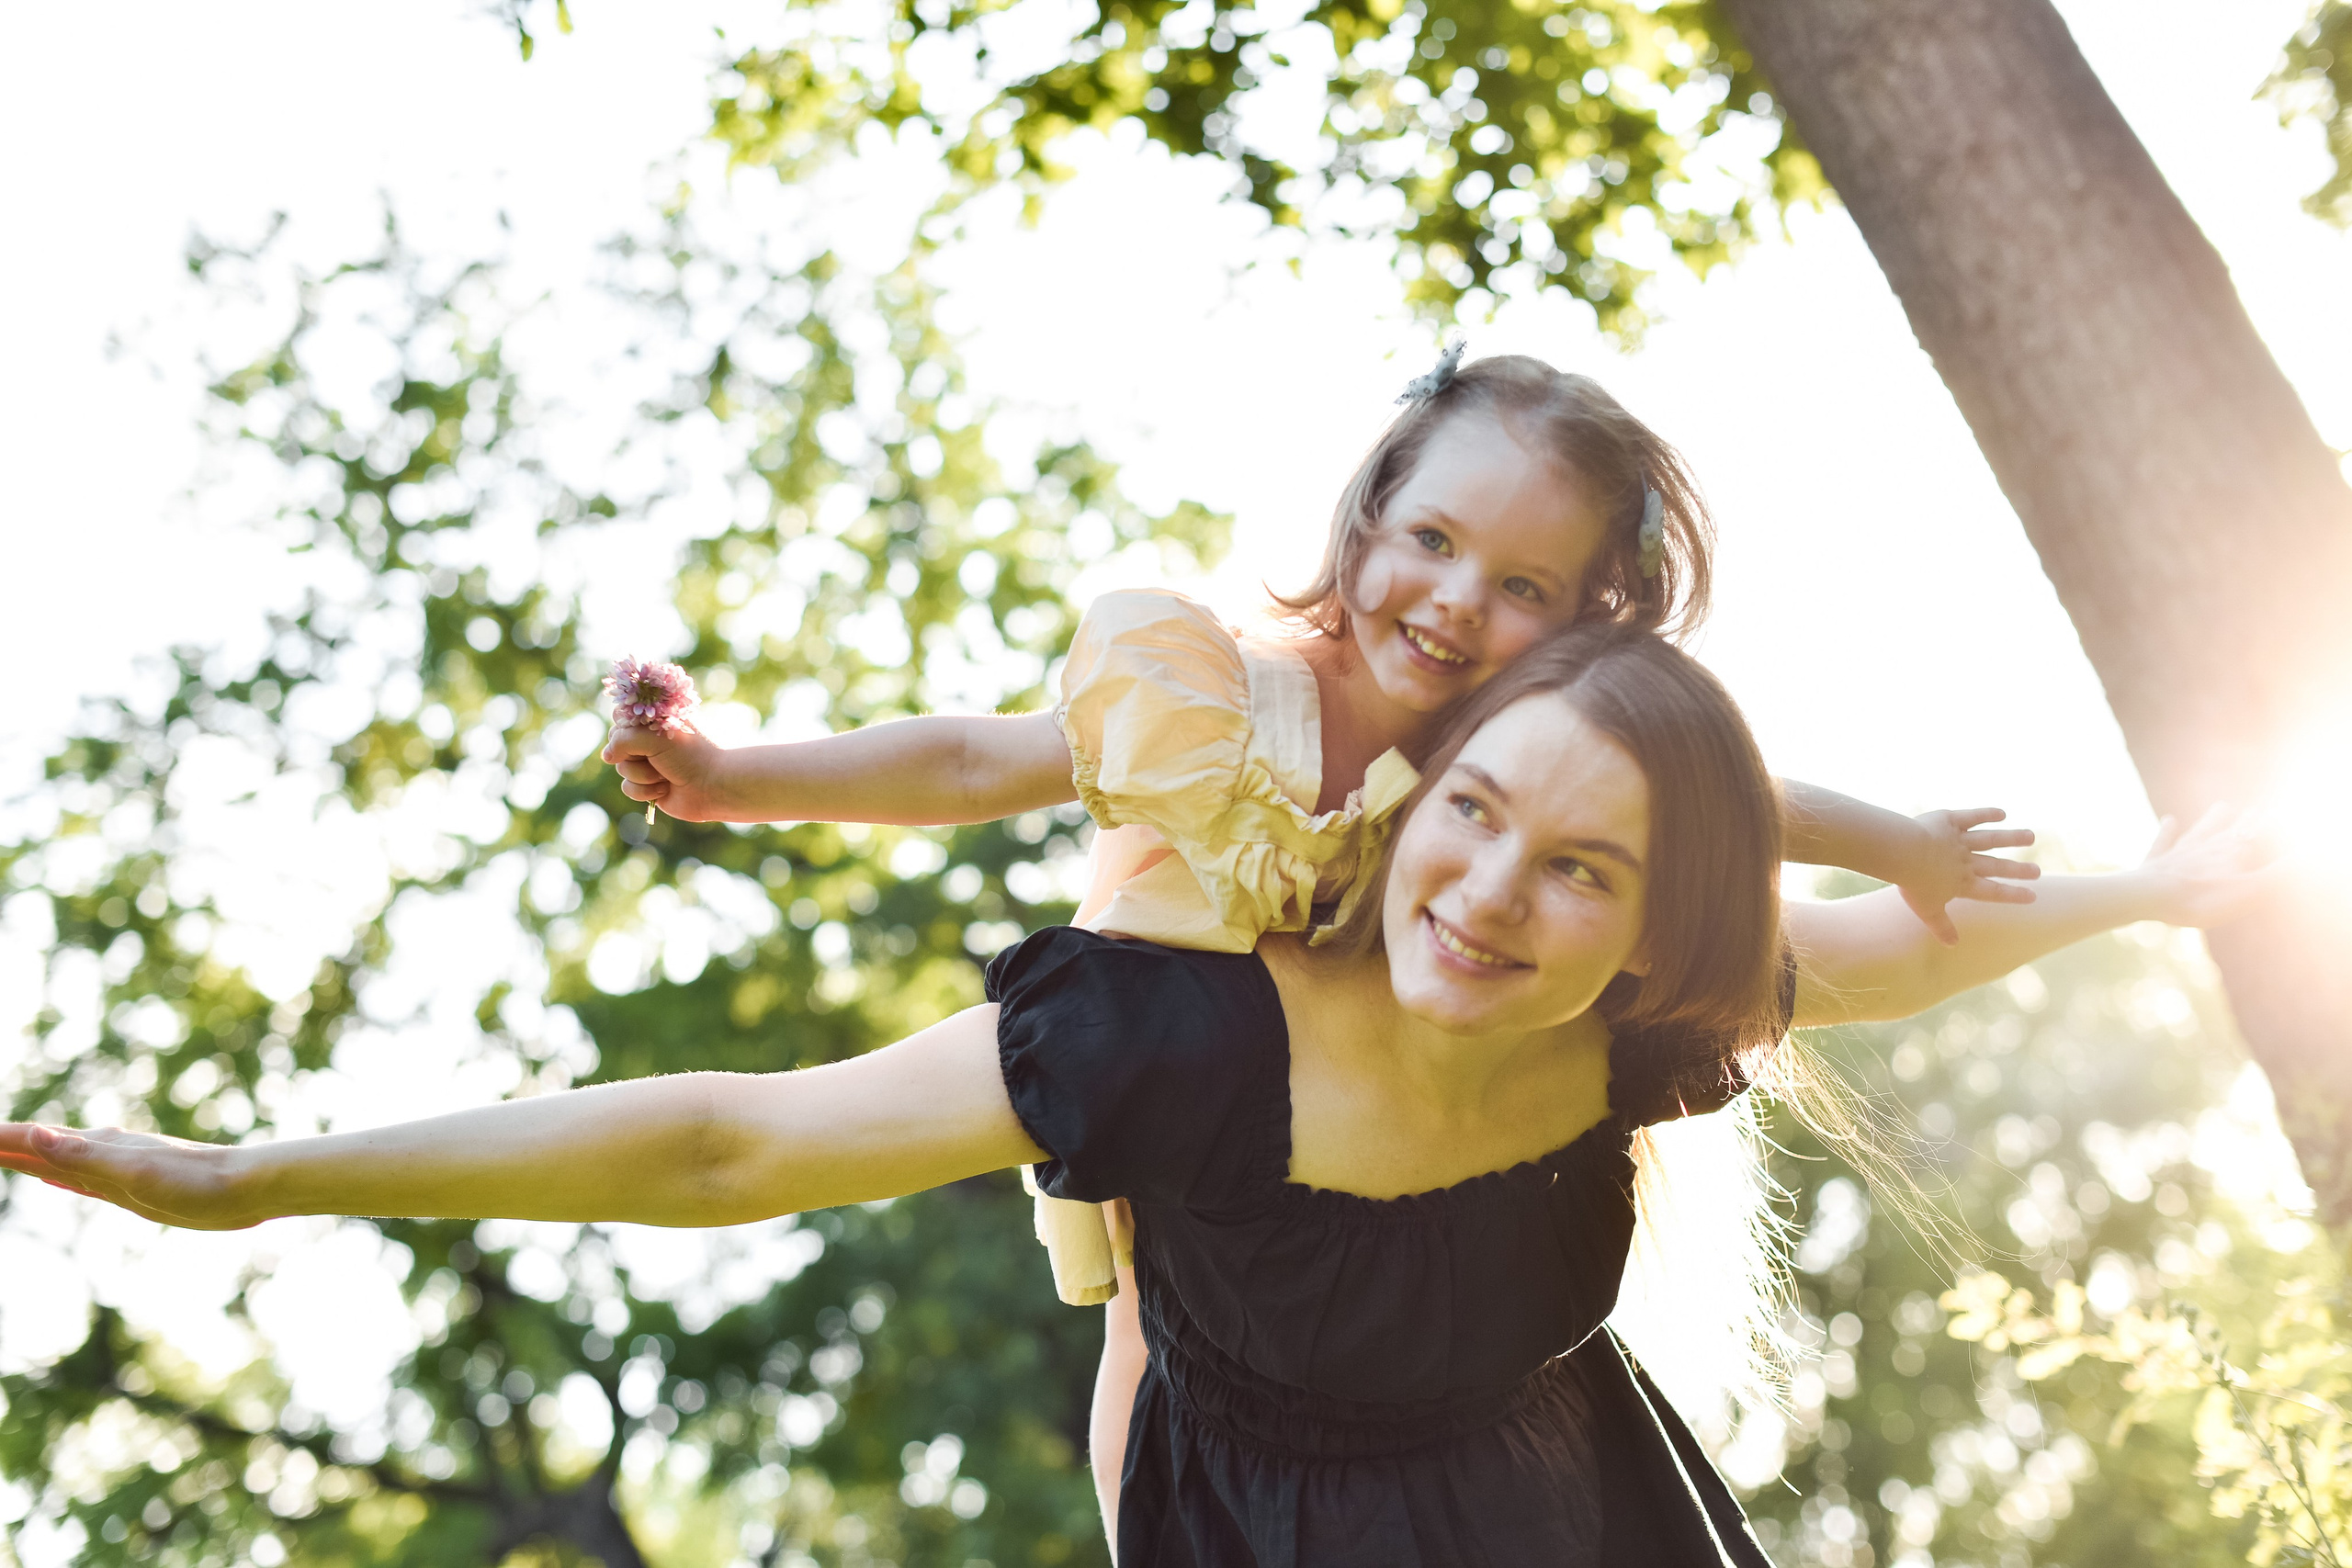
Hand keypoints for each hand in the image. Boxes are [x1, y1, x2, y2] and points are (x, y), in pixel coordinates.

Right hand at [0, 1124, 260, 1229]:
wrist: (246, 1188)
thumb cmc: (196, 1181)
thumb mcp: (134, 1172)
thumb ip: (83, 1156)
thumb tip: (35, 1133)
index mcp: (96, 1146)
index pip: (30, 1139)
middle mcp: (100, 1152)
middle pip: (36, 1145)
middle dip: (2, 1143)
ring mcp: (114, 1168)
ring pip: (53, 1159)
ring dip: (22, 1155)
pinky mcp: (129, 1187)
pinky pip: (77, 1177)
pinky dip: (54, 1172)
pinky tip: (49, 1175)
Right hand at [601, 722, 733, 822]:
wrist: (714, 786)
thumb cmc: (690, 755)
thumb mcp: (654, 737)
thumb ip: (623, 739)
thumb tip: (607, 757)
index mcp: (655, 721)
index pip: (622, 715)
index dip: (624, 726)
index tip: (637, 733)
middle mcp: (650, 741)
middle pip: (616, 743)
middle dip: (633, 753)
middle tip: (654, 755)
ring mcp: (648, 764)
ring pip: (621, 768)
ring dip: (642, 774)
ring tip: (666, 774)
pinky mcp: (648, 786)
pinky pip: (628, 788)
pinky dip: (645, 790)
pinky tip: (666, 789)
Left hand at [1898, 807, 2040, 946]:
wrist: (1904, 853)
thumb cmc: (1913, 883)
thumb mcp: (1927, 910)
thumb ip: (1941, 926)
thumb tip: (1952, 945)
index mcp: (1962, 883)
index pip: (1992, 891)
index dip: (2013, 894)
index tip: (2033, 896)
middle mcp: (1965, 862)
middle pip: (1996, 866)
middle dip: (2017, 869)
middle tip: (2037, 871)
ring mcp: (1959, 840)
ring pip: (1990, 839)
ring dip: (2011, 837)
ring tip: (2031, 835)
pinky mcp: (1950, 821)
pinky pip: (1972, 817)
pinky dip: (1987, 814)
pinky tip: (2002, 813)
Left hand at [2137, 803, 2279, 927]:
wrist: (2147, 896)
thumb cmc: (2201, 897)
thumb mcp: (2250, 890)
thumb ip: (2280, 872)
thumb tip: (2311, 854)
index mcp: (2232, 853)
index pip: (2258, 834)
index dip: (2274, 826)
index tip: (2284, 817)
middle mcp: (2207, 846)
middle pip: (2230, 829)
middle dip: (2247, 821)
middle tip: (2257, 809)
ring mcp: (2181, 851)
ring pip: (2201, 829)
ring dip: (2213, 818)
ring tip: (2224, 805)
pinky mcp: (2156, 861)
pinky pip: (2164, 840)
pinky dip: (2168, 829)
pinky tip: (2169, 818)